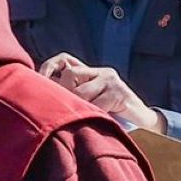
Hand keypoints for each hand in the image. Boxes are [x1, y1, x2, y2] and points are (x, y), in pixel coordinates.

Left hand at [37, 54, 165, 133]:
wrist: (142, 121)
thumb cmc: (110, 114)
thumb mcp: (88, 103)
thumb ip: (70, 97)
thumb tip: (39, 98)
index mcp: (90, 72)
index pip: (65, 59)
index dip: (49, 67)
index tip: (38, 80)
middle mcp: (101, 72)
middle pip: (70, 75)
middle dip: (65, 95)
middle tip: (66, 111)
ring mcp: (111, 80)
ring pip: (81, 92)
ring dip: (80, 109)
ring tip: (85, 118)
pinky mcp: (119, 92)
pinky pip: (96, 105)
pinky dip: (92, 116)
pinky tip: (97, 120)